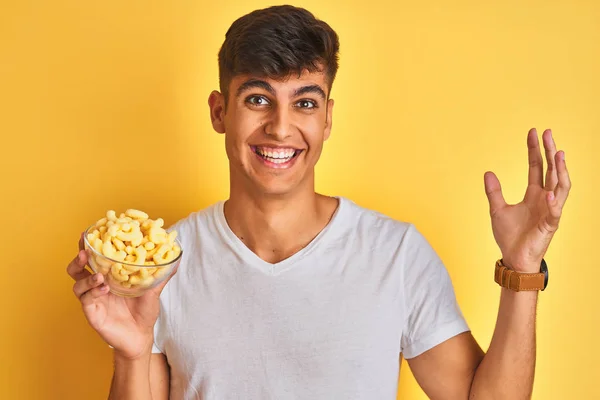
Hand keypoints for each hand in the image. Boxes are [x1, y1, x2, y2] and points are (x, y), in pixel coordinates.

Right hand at [67, 233, 178, 359]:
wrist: (140, 337)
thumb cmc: (144, 312)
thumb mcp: (153, 291)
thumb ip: (161, 275)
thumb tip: (177, 259)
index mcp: (109, 275)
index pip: (95, 257)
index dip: (90, 244)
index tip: (89, 231)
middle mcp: (97, 284)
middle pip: (78, 267)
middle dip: (79, 256)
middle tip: (85, 250)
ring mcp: (92, 298)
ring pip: (77, 282)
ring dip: (87, 275)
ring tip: (100, 275)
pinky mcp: (92, 311)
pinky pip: (86, 298)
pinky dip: (92, 291)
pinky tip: (104, 289)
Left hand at [484, 128, 570, 271]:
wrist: (512, 257)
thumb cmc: (509, 235)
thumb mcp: (497, 209)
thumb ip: (494, 191)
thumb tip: (488, 172)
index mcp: (534, 193)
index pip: (537, 166)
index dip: (535, 150)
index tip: (534, 132)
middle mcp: (545, 199)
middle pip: (551, 170)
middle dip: (550, 152)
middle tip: (547, 133)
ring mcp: (550, 211)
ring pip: (560, 186)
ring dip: (560, 170)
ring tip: (558, 154)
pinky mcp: (550, 225)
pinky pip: (555, 212)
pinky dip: (553, 203)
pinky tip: (549, 194)